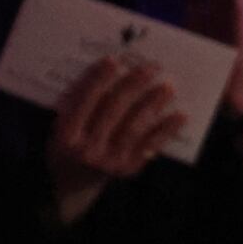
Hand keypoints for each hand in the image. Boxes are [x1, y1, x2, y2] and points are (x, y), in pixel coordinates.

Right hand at [47, 57, 186, 223]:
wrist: (72, 183)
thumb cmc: (70, 144)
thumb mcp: (62, 126)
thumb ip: (78, 104)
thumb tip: (111, 70)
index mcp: (66, 135)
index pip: (84, 102)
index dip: (98, 80)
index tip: (114, 60)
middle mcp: (87, 149)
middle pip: (113, 111)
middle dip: (133, 86)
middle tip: (151, 67)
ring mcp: (109, 160)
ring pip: (134, 127)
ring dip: (153, 104)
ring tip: (168, 87)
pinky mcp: (128, 168)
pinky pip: (150, 145)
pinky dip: (166, 129)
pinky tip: (180, 115)